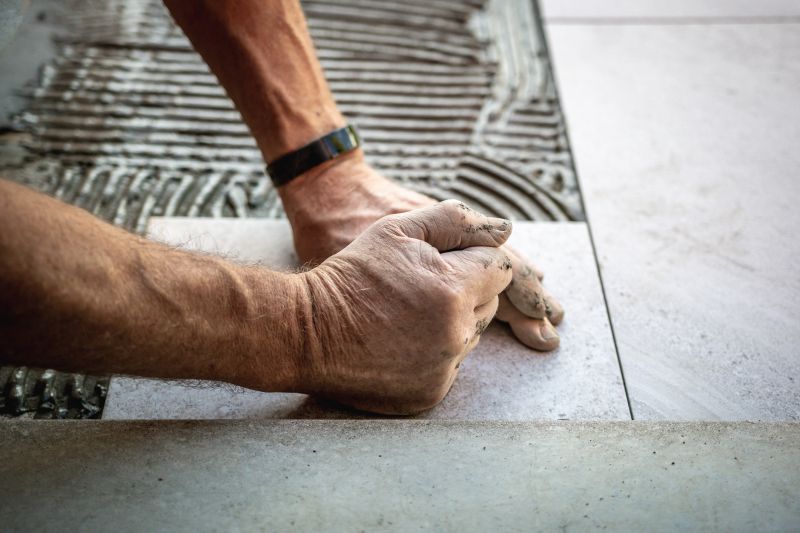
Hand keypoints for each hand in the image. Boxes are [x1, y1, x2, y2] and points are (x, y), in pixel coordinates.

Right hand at [294, 200, 511, 413]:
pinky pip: (453, 365)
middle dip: (465, 291)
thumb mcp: (397, 229)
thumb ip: (456, 221)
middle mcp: (455, 334)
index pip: (499, 268)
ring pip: (473, 335)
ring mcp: (444, 369)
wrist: (308, 332)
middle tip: (419, 288)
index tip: (440, 264)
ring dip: (452, 322)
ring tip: (408, 314)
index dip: (471, 260)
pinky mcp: (431, 394)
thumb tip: (506, 228)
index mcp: (453, 289)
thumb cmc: (353, 275)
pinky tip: (402, 342)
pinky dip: (436, 353)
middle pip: (489, 304)